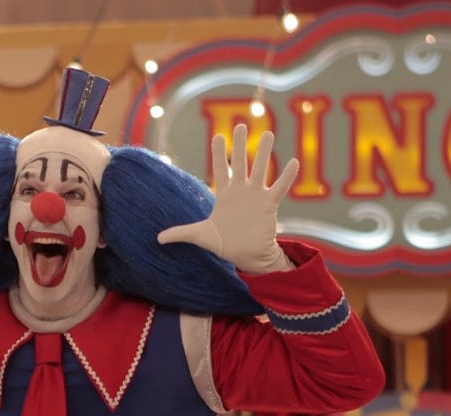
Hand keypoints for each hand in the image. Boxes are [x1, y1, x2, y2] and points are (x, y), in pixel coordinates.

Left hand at [157, 125, 298, 272]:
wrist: (247, 255)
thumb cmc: (225, 244)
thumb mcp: (200, 236)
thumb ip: (180, 233)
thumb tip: (157, 238)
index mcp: (225, 194)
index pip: (221, 169)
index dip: (219, 153)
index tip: (218, 136)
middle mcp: (241, 191)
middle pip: (241, 162)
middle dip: (240, 144)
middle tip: (240, 124)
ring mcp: (256, 195)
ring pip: (261, 169)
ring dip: (264, 152)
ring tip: (267, 133)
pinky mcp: (269, 204)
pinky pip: (280, 187)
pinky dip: (287, 176)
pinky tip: (293, 161)